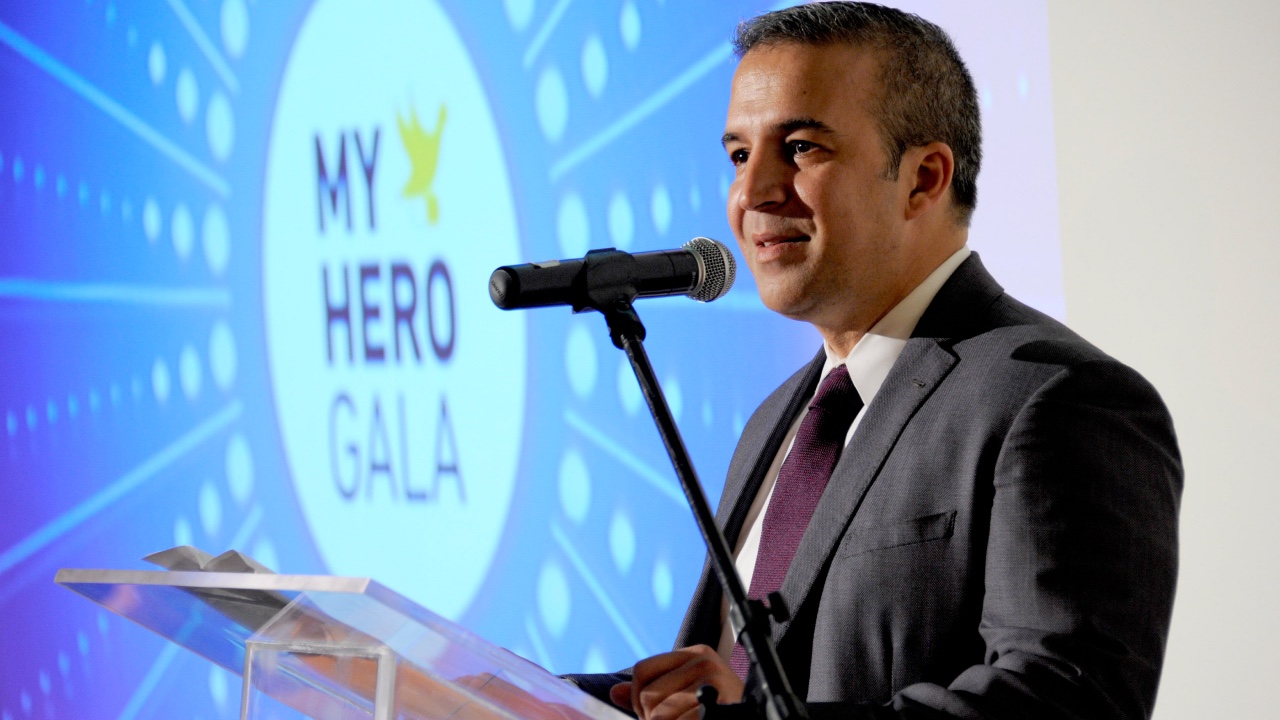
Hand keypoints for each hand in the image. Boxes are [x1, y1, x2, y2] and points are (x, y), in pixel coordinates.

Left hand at [609, 645, 743, 719]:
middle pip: (647, 694)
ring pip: (659, 713)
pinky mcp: (720, 701)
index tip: (652, 713)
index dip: (639, 698)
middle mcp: (705, 661)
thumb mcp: (682, 694)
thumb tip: (615, 692)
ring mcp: (714, 681)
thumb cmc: (715, 711)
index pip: (642, 670)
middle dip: (651, 717)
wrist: (752, 715)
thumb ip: (650, 692)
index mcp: (694, 654)